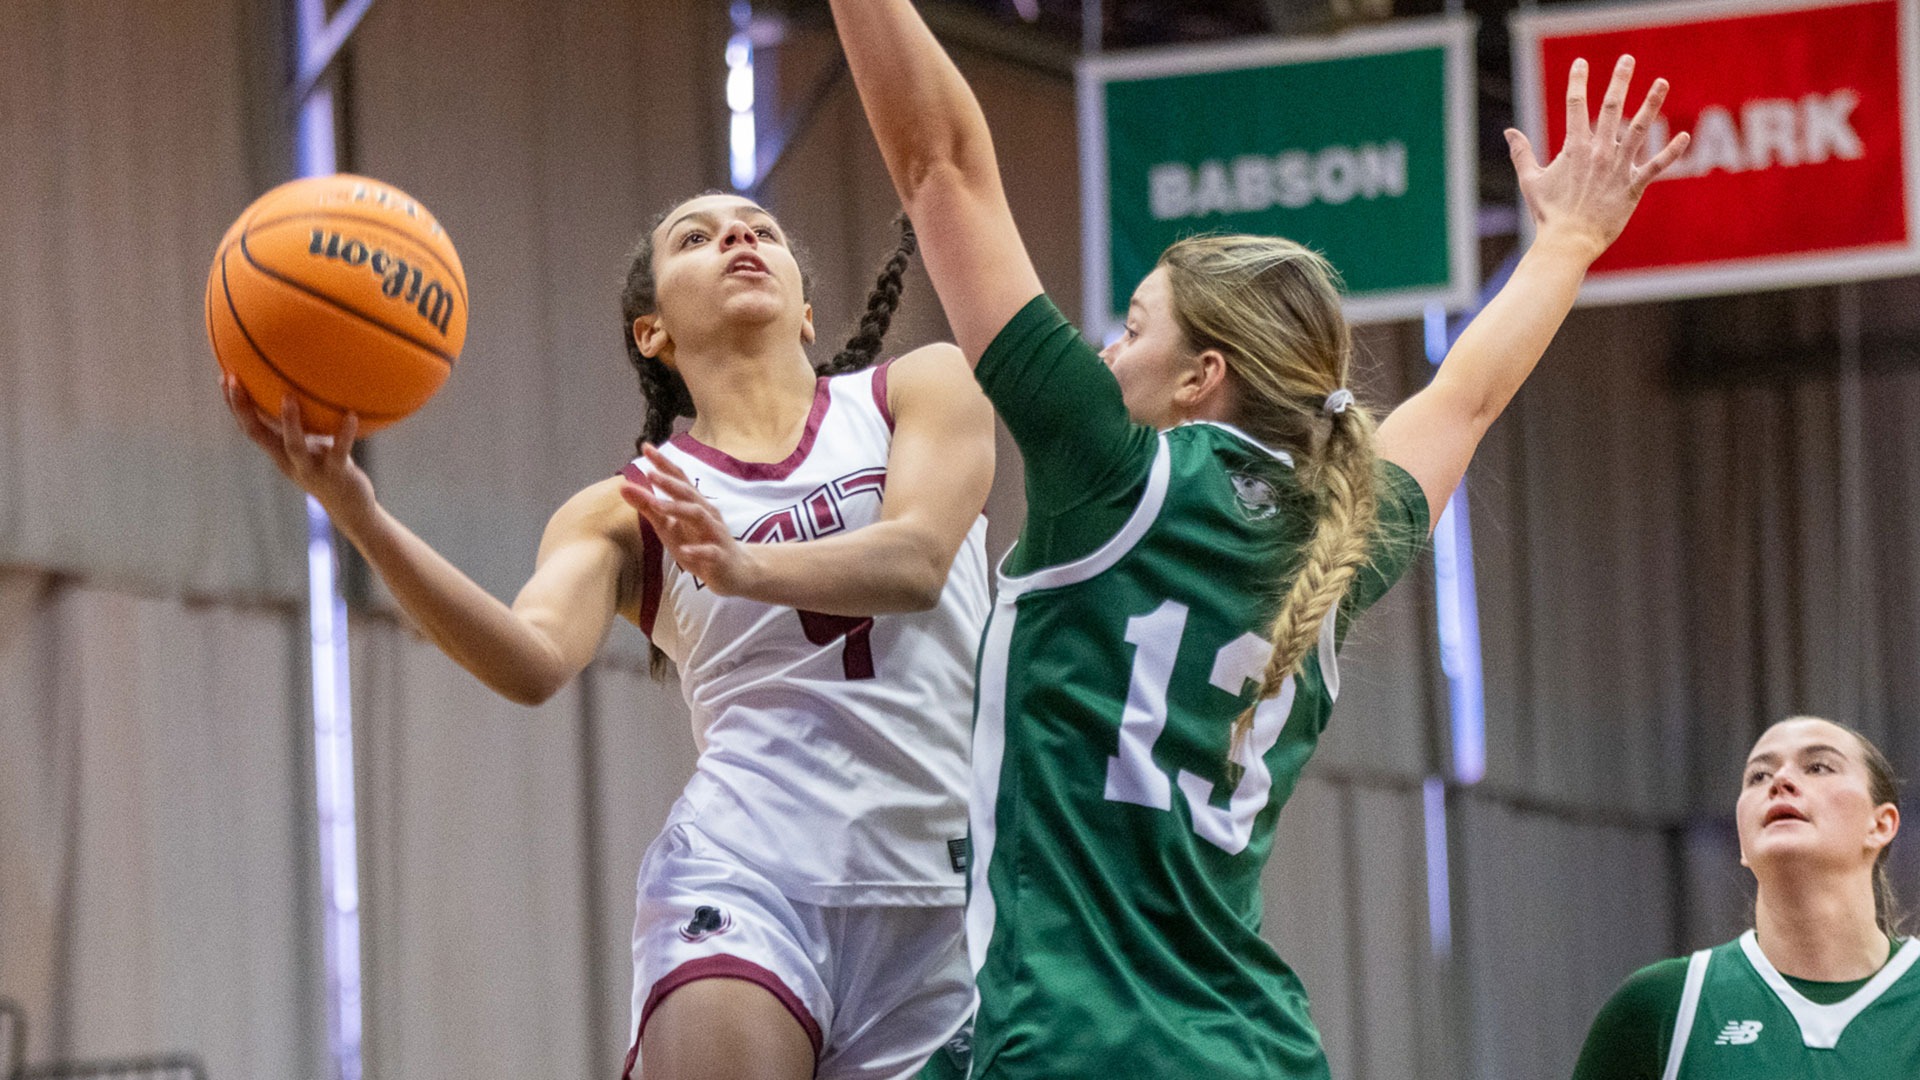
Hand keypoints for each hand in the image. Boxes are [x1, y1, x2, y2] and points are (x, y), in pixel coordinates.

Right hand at [222, 374, 376, 528]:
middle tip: (234, 382)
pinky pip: (339, 451)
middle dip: (243, 409)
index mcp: (279, 453)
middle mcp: (289, 460)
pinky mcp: (336, 473)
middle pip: (258, 435)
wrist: (349, 507)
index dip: (235, 406)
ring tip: (288, 397)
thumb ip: (302, 425)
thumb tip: (297, 391)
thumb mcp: (311, 445)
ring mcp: (311, 468)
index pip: (249, 428)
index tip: (224, 378)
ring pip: (294, 446)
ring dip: (289, 422)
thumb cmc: (329, 468)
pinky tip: (351, 415)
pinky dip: (344, 434)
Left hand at [620, 445, 756, 593]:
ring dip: (678, 509)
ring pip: (698, 516)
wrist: (736, 570)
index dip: (663, 463)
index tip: (646, 447)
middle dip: (669, 482)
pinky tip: (684, 550)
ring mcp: (714, 533)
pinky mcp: (720, 556)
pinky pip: (709, 551)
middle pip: (688, 493)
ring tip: (657, 505)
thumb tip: (623, 486)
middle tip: (650, 473)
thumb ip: (648, 507)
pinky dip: (696, 550)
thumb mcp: (670, 525)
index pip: (678, 478)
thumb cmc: (699, 543)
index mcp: (694, 503)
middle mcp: (706, 513)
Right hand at [1505, 55, 1691, 262]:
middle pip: (1611, 108)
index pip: (1575, 106)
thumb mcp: (1531, 180)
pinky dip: (1672, 152)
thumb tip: (1509, 131)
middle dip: (1619, 81)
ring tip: (1662, 82)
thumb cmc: (1548, 213)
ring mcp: (1618, 167)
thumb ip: (1521, 153)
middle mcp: (1599, 151)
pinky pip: (1656, 165)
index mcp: (1574, 148)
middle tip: (1627, 59)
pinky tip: (1684, 136)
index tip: (1581, 63)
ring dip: (1652, 103)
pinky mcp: (1633, 186)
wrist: (1568, 241)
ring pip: (1640, 128)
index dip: (1577, 81)